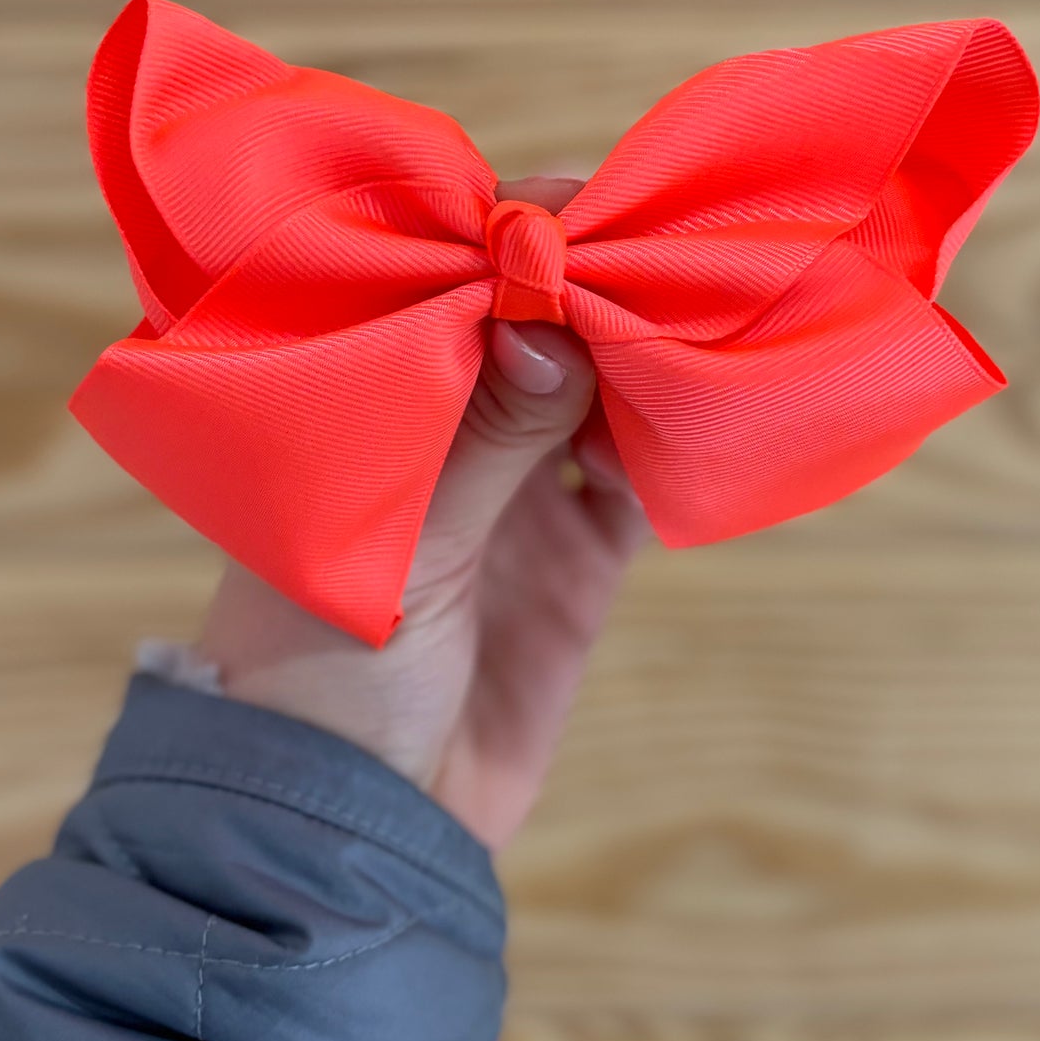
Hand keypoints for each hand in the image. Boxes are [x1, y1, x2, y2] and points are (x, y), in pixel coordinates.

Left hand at [193, 176, 652, 851]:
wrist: (351, 835)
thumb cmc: (321, 678)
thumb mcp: (396, 548)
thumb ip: (479, 439)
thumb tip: (548, 317)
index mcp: (372, 403)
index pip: (453, 283)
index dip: (521, 236)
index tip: (592, 204)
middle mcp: (447, 433)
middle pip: (544, 326)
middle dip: (607, 282)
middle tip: (684, 247)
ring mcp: (518, 496)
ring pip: (602, 393)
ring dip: (653, 356)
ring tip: (714, 315)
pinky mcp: (575, 563)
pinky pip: (641, 482)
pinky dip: (680, 446)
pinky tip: (718, 409)